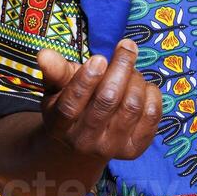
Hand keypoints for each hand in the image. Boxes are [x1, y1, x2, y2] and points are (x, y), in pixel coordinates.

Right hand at [37, 38, 162, 161]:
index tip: (99, 58)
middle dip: (120, 68)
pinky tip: (142, 87)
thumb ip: (55, 71)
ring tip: (131, 70)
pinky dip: (151, 93)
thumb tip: (44, 54)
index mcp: (59, 125)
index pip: (70, 106)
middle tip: (126, 47)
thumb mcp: (57, 88)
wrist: (84, 142)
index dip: (86, 81)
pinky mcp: (135, 148)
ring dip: (136, 79)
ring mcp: (111, 148)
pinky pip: (152, 115)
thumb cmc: (71, 104)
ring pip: (132, 105)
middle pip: (107, 101)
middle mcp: (84, 141)